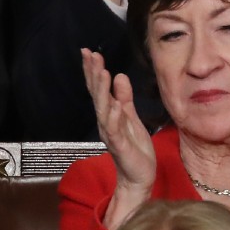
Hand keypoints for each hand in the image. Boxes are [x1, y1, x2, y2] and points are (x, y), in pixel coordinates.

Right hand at [83, 50, 155, 228]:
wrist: (139, 177)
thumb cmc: (135, 148)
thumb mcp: (131, 117)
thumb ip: (125, 98)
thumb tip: (119, 76)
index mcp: (108, 114)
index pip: (99, 89)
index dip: (94, 71)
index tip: (90, 52)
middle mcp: (105, 122)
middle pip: (97, 95)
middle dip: (94, 74)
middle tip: (90, 55)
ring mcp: (111, 134)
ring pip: (103, 109)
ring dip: (102, 91)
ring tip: (103, 72)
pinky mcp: (120, 146)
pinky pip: (115, 130)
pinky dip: (114, 117)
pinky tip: (115, 104)